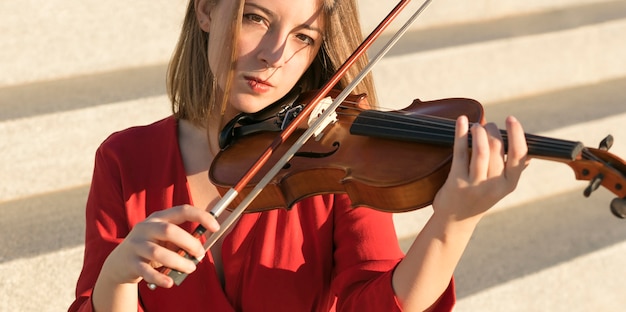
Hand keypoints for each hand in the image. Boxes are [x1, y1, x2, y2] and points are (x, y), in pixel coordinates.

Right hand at [99, 205, 219, 288]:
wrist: (119, 263)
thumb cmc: (150, 248)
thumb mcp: (165, 240)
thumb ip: (181, 241)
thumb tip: (201, 249)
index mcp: (159, 217)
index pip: (182, 210)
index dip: (201, 216)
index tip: (215, 227)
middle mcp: (146, 227)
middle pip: (169, 230)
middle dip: (189, 243)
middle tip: (200, 254)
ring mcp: (136, 244)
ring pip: (158, 252)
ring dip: (178, 262)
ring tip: (190, 269)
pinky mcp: (130, 262)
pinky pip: (146, 271)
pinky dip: (160, 277)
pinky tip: (170, 282)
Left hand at [432, 115, 527, 222]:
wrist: (455, 221)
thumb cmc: (478, 198)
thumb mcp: (500, 188)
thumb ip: (512, 172)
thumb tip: (528, 155)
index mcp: (509, 184)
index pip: (520, 155)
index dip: (517, 133)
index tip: (511, 119)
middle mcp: (494, 186)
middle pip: (498, 148)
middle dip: (492, 130)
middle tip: (486, 125)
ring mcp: (474, 185)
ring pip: (481, 150)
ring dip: (479, 131)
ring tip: (476, 125)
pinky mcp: (456, 182)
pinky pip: (460, 152)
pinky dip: (461, 133)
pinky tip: (461, 121)